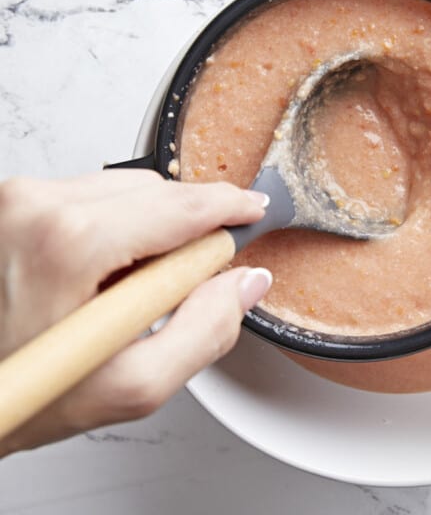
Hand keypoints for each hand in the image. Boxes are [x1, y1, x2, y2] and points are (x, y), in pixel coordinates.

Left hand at [0, 170, 271, 455]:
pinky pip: (95, 197)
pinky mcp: (14, 203)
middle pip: (158, 192)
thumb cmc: (26, 393)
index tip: (254, 211)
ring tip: (131, 287)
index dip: (229, 208)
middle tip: (187, 282)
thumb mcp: (132, 386)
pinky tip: (104, 273)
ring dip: (151, 229)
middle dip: (189, 229)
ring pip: (129, 190)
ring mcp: (20, 200)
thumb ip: (205, 332)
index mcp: (71, 244)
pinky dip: (118, 227)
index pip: (180, 206)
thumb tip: (245, 284)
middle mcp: (38, 205)